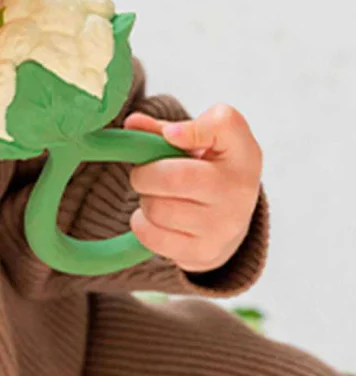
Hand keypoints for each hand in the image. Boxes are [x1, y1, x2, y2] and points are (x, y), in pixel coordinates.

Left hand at [124, 105, 262, 272]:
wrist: (230, 222)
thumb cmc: (210, 171)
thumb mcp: (202, 144)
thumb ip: (166, 130)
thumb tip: (133, 123)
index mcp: (243, 153)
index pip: (223, 126)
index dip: (191, 128)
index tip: (170, 135)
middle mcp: (239, 190)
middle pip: (169, 177)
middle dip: (144, 174)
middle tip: (147, 175)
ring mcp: (223, 226)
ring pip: (156, 208)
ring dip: (144, 201)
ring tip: (158, 198)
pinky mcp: (203, 252)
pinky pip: (151, 235)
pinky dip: (142, 224)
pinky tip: (156, 219)